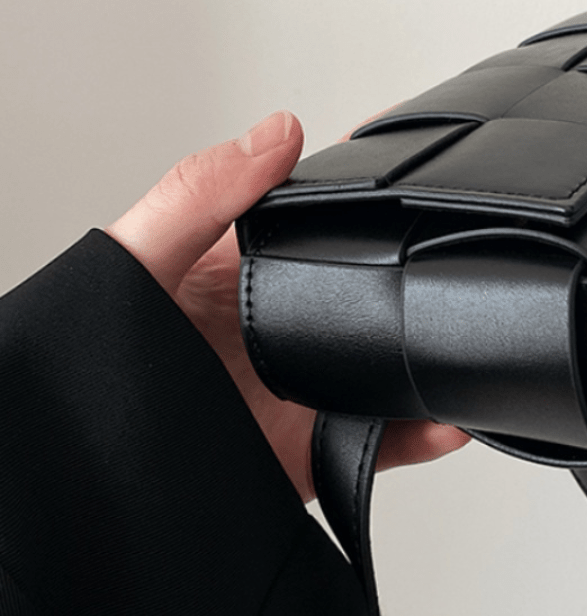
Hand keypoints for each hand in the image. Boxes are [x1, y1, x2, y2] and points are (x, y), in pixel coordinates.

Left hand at [105, 110, 469, 500]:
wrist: (90, 482)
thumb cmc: (93, 362)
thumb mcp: (137, 259)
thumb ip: (199, 194)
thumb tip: (277, 133)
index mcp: (246, 266)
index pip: (323, 214)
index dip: (372, 187)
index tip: (427, 161)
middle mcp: (283, 324)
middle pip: (370, 289)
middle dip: (417, 275)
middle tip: (465, 253)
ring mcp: (304, 389)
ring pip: (391, 362)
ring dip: (431, 355)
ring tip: (466, 339)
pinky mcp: (316, 452)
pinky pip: (386, 442)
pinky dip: (425, 434)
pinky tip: (449, 420)